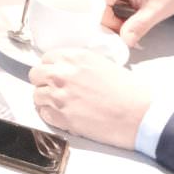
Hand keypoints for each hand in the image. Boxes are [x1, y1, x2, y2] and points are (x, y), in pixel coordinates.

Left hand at [28, 47, 155, 151]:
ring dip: (46, 99)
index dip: (51, 67)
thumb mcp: (103, 64)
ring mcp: (58, 96)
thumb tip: (68, 69)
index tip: (56, 73)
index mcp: (74, 57)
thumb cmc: (128, 91)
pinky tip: (65, 115)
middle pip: (35, 75)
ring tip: (62, 104)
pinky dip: (50, 115)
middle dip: (43, 81)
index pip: (46, 58)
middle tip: (55, 89)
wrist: (137, 113)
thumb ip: (80, 64)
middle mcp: (62, 74)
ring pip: (36, 95)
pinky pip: (43, 114)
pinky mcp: (60, 116)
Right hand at [85, 0, 173, 44]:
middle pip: (92, 6)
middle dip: (105, 23)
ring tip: (124, 25)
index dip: (108, 23)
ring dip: (105, 20)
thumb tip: (123, 43)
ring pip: (92, 6)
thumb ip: (139, 26)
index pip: (98, 6)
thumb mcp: (157, 10)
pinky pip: (96, 3)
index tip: (123, 33)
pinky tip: (119, 19)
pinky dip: (106, 15)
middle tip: (123, 32)